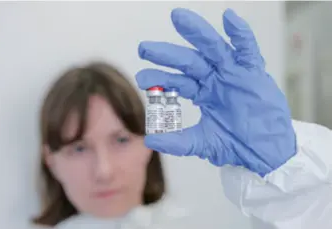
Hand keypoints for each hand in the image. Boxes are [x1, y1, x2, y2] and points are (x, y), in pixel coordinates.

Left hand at [135, 8, 295, 176]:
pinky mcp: (254, 73)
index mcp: (202, 93)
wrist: (265, 152)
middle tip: (145, 49)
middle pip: (189, 61)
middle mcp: (215, 79)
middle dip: (168, 54)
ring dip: (198, 33)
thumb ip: (178, 142)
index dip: (160, 78)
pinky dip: (241, 35)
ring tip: (178, 18)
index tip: (141, 78)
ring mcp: (234, 73)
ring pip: (214, 48)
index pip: (177, 81)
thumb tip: (150, 140)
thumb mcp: (204, 143)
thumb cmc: (237, 144)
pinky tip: (229, 19)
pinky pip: (248, 50)